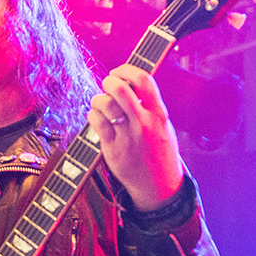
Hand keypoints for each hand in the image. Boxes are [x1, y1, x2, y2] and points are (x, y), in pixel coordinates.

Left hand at [86, 64, 184, 210]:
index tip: (119, 72)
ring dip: (98, 99)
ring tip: (101, 104)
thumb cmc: (159, 152)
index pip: (144, 80)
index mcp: (159, 114)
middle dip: (109, 81)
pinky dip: (92, 114)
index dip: (127, 70)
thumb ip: (150, 105)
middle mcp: (144, 124)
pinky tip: (96, 117)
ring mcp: (127, 137)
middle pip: (120, 90)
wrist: (159, 186)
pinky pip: (96, 122)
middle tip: (107, 85)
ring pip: (105, 105)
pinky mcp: (113, 149)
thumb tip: (129, 82)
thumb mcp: (163, 125)